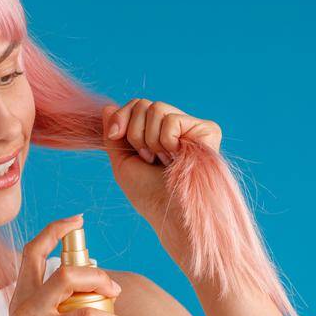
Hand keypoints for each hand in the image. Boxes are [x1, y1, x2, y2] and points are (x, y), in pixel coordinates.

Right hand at [0, 214, 130, 315]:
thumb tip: (96, 290)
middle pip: (66, 275)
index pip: (31, 253)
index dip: (54, 230)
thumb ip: (52, 310)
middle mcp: (24, 314)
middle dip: (99, 279)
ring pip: (87, 315)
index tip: (76, 221)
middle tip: (115, 293)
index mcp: (21, 301)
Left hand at [101, 98, 224, 254]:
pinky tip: (176, 157)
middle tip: (147, 158)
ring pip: (157, 108)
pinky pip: (172, 120)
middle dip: (135, 133)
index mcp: (157, 134)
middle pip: (144, 103)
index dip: (122, 116)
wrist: (170, 212)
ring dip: (151, 140)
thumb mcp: (122, 162)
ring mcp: (192, 128)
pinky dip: (167, 141)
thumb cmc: (148, 194)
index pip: (136, 105)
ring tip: (163, 160)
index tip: (116, 135)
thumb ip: (114, 134)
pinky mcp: (207, 131)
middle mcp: (176, 128)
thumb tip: (108, 107)